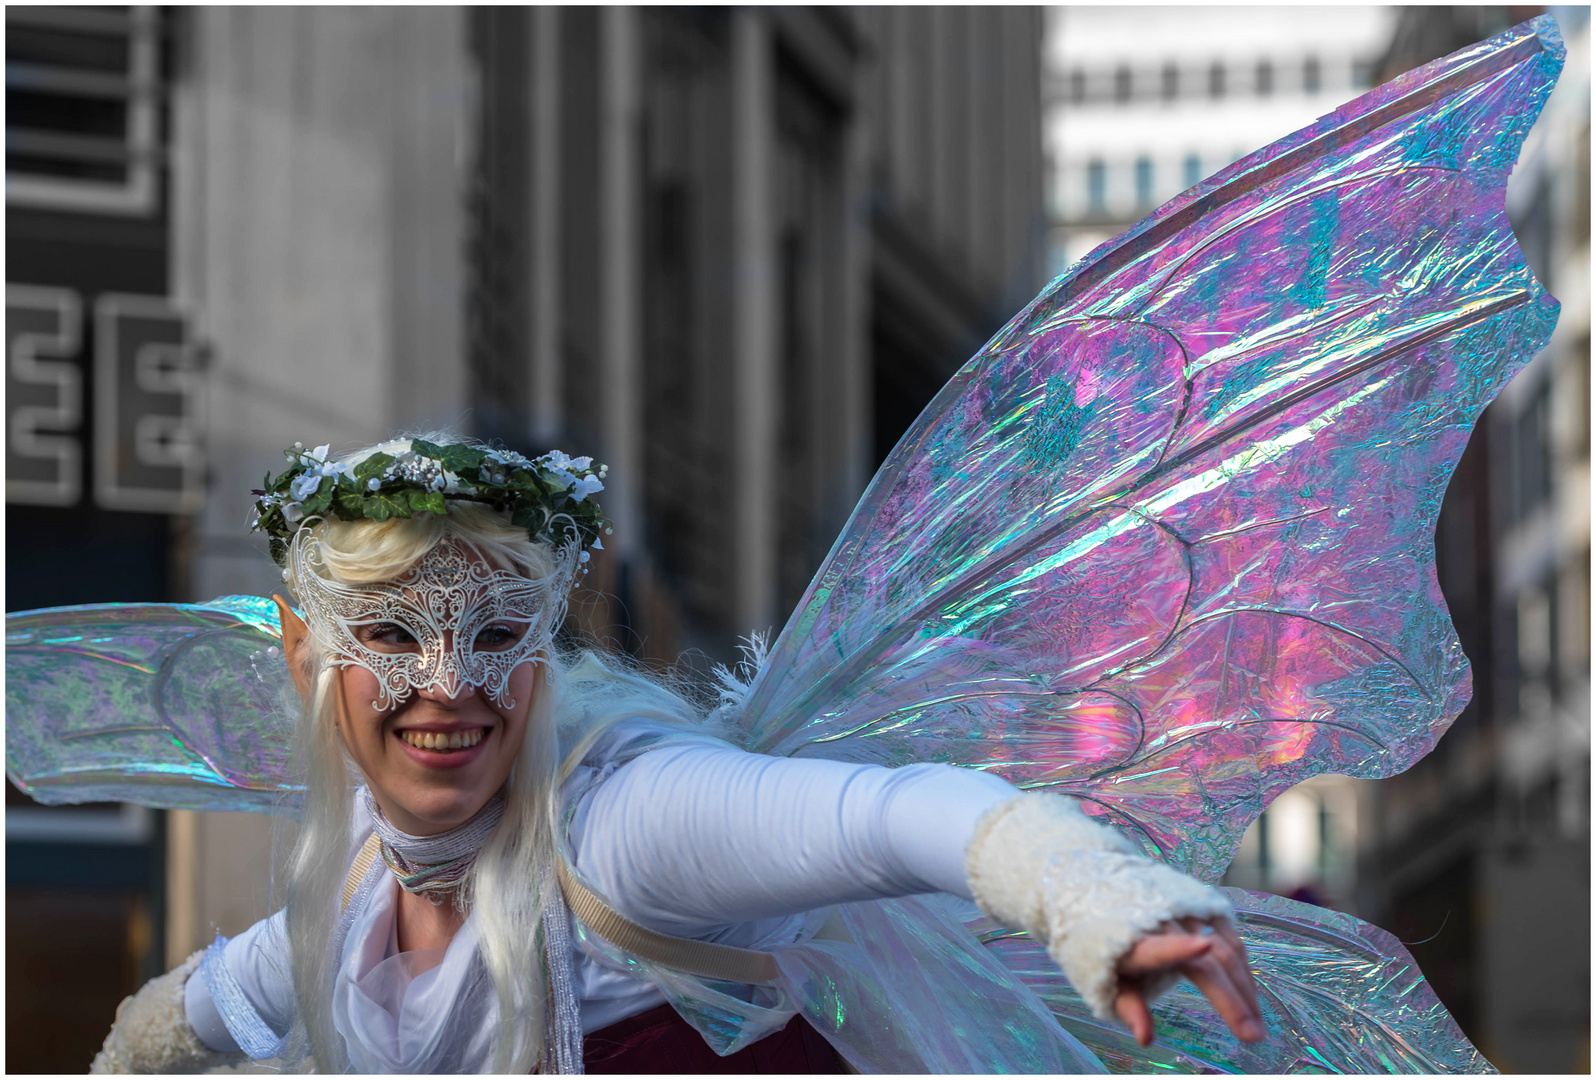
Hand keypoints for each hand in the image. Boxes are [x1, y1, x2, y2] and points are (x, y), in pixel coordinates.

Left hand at [1113, 917, 1264, 1046]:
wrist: (1112, 901)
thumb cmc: (1115, 950)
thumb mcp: (1112, 980)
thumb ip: (1129, 1007)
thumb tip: (1145, 1039)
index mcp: (1133, 943)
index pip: (1154, 947)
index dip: (1176, 946)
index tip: (1202, 946)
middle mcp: (1162, 922)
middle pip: (1204, 961)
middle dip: (1232, 1000)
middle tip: (1253, 1035)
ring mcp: (1186, 910)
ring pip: (1225, 948)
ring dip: (1245, 987)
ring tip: (1256, 1023)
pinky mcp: (1203, 904)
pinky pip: (1232, 938)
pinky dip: (1243, 968)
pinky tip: (1249, 993)